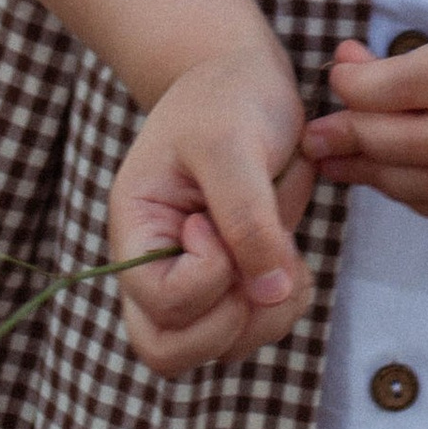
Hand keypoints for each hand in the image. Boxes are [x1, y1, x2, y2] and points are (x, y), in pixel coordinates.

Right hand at [110, 43, 316, 376]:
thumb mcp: (232, 142)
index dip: (207, 276)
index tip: (217, 219)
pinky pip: (252, 330)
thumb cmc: (226, 97)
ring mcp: (192, 281)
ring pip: (217, 350)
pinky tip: (291, 258)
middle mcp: (154, 266)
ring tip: (283, 253)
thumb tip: (269, 292)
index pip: (159, 302)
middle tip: (257, 263)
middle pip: (167, 351)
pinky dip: (282, 307)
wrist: (244, 77)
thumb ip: (247, 215)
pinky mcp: (229, 283)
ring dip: (264, 316)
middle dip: (229, 321)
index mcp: (135, 227)